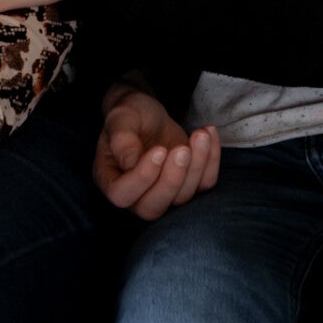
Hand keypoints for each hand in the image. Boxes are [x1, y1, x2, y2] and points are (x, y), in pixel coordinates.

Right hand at [91, 86, 219, 220]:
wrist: (147, 114)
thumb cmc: (129, 115)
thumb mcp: (121, 119)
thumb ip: (122, 139)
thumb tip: (130, 163)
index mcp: (110, 179)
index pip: (121, 195)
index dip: (142, 178)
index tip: (159, 150)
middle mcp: (134, 195)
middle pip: (152, 207)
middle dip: (172, 180)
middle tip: (182, 150)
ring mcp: (162, 193)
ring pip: (182, 197)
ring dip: (196, 167)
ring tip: (199, 134)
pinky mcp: (186, 185)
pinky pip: (204, 184)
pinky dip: (212, 162)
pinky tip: (208, 133)